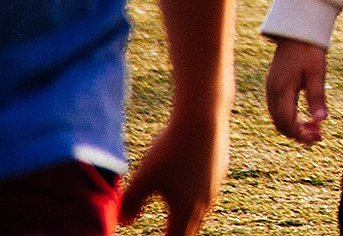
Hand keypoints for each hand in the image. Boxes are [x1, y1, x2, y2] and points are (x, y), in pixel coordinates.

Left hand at [119, 108, 226, 234]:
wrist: (202, 118)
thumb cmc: (170, 149)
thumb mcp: (143, 177)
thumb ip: (130, 203)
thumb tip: (122, 221)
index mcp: (185, 210)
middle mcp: (204, 203)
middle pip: (189, 229)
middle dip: (176, 233)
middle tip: (165, 233)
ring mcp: (214, 186)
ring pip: (200, 210)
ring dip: (186, 216)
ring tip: (175, 216)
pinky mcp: (219, 170)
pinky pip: (206, 191)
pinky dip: (194, 196)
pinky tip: (185, 183)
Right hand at [264, 38, 329, 144]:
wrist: (297, 31)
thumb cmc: (309, 50)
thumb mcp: (316, 73)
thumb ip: (317, 97)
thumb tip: (321, 120)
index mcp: (281, 90)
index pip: (287, 122)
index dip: (301, 134)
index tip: (317, 138)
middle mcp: (272, 92)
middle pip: (280, 123)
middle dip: (298, 134)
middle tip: (318, 137)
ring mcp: (271, 89)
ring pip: (278, 118)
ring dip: (294, 127)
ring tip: (314, 129)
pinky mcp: (274, 85)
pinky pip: (278, 110)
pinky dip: (290, 118)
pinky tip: (305, 117)